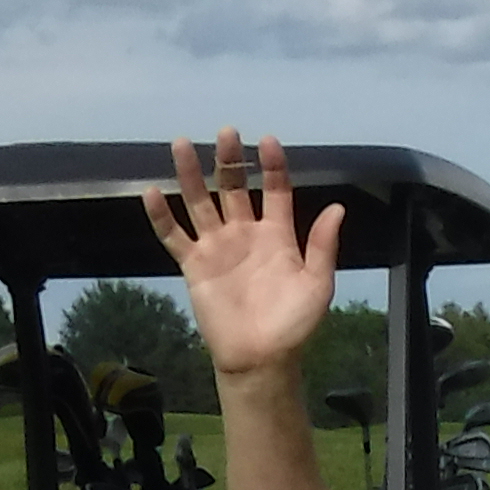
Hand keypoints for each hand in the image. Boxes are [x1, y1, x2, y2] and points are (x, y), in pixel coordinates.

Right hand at [143, 128, 341, 382]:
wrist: (261, 358)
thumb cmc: (293, 324)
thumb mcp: (317, 284)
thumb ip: (323, 245)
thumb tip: (337, 207)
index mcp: (277, 234)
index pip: (275, 190)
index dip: (272, 166)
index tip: (268, 141)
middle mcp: (245, 233)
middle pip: (234, 187)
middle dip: (229, 160)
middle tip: (225, 132)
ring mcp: (217, 247)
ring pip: (200, 202)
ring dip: (191, 175)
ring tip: (182, 144)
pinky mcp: (194, 265)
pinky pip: (174, 236)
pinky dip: (162, 215)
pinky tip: (152, 191)